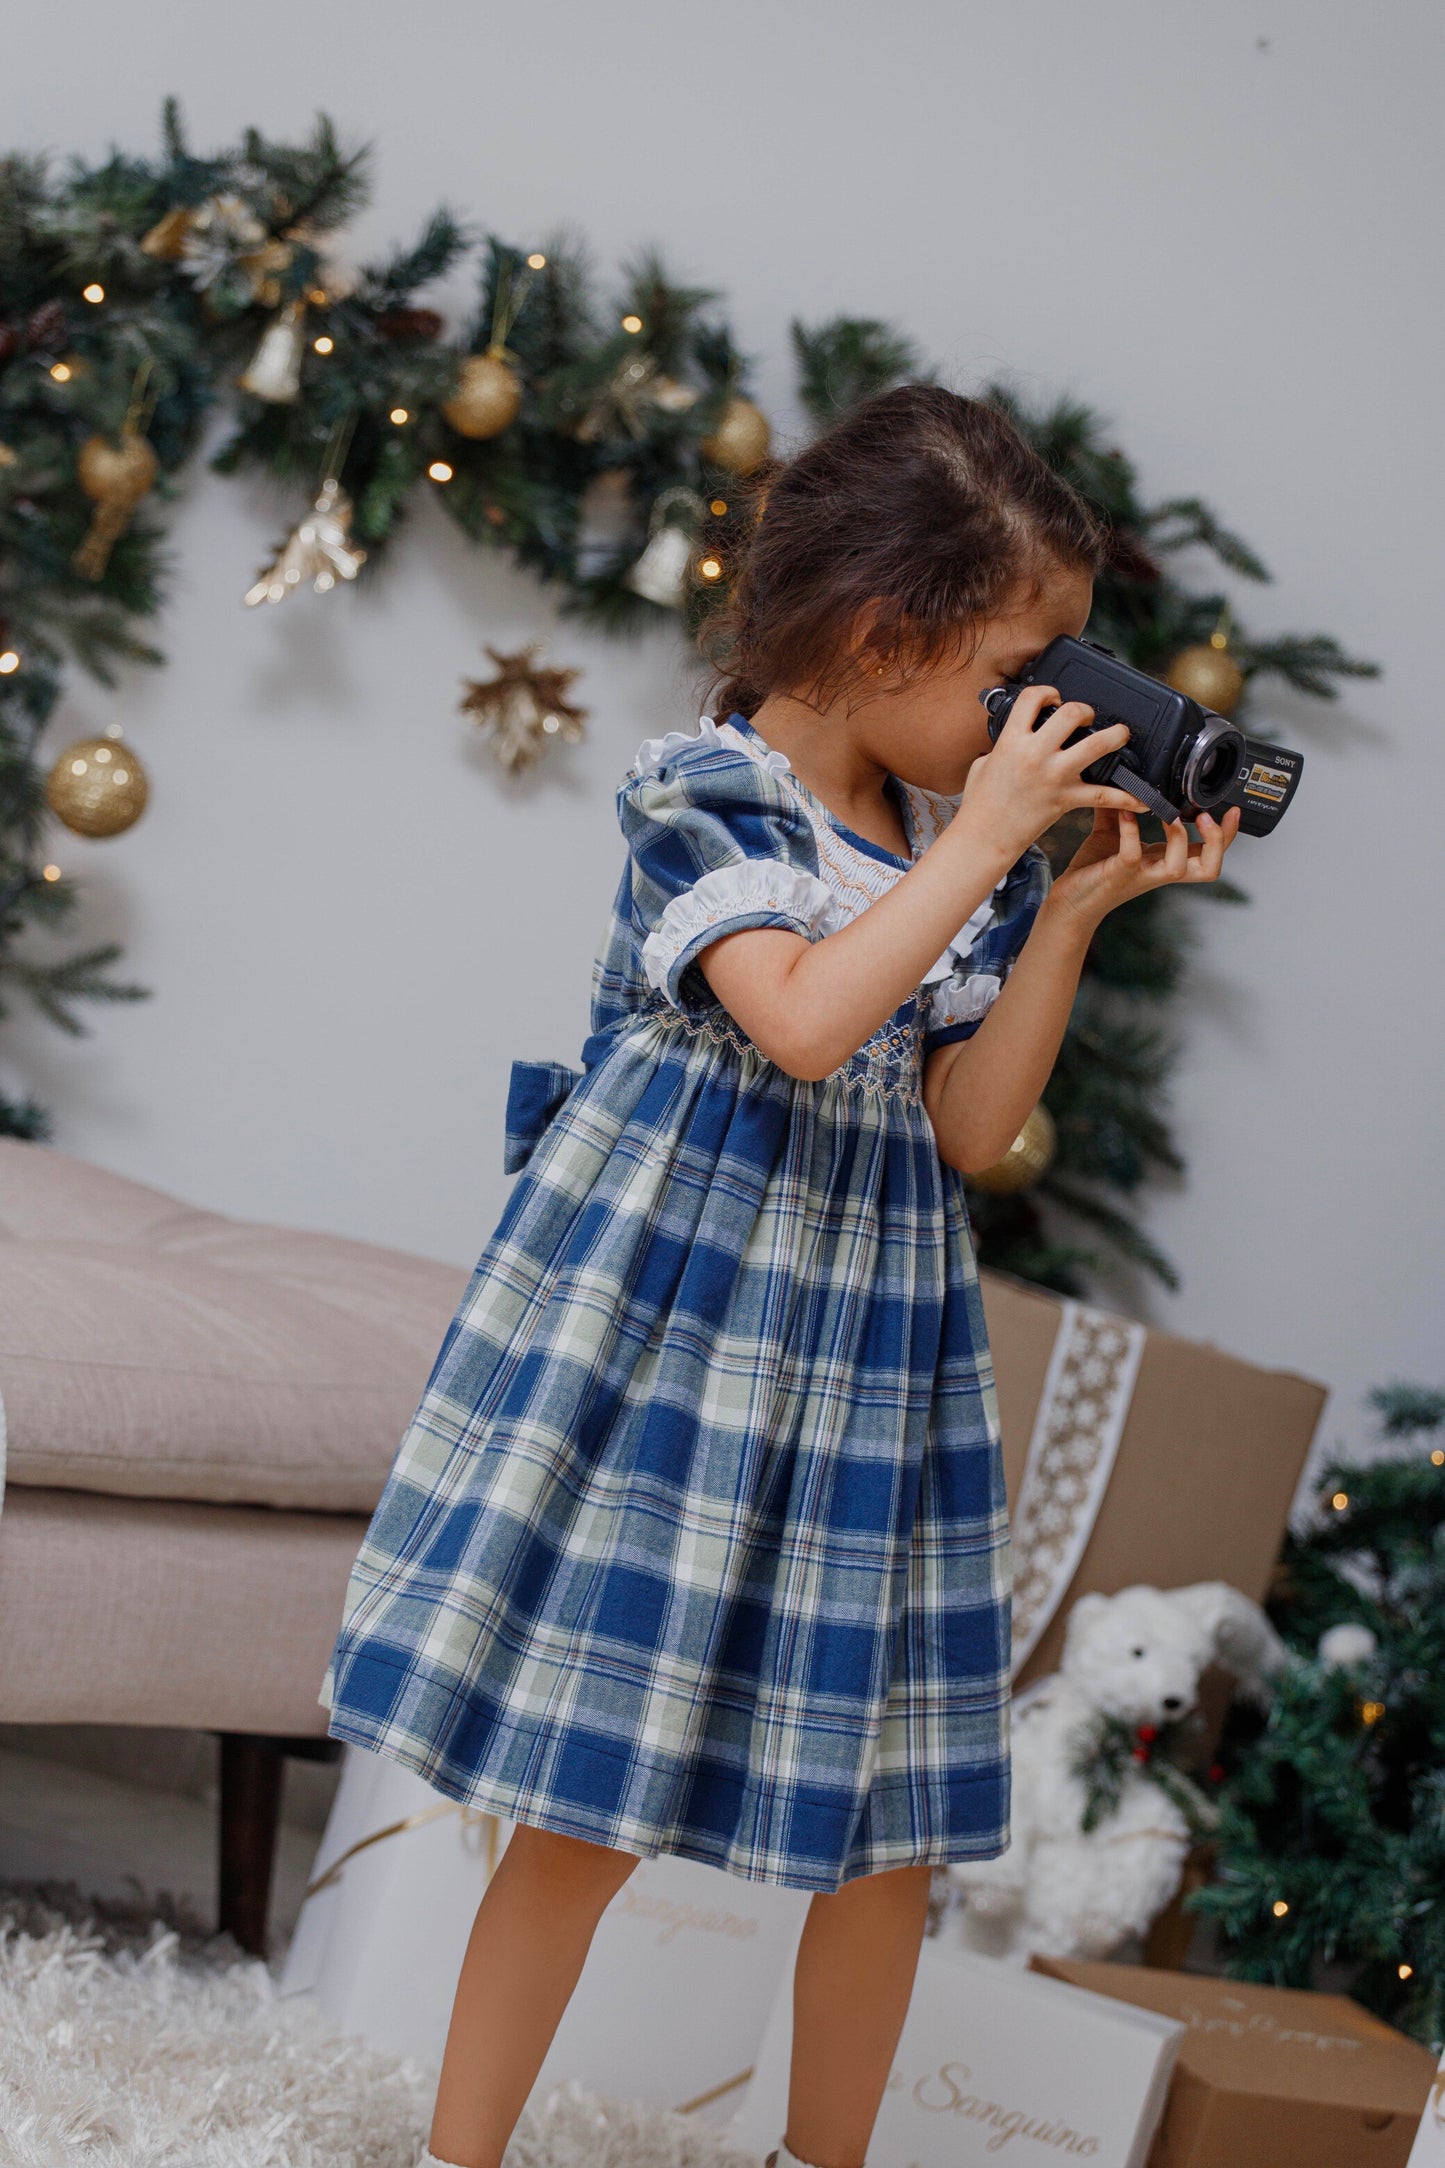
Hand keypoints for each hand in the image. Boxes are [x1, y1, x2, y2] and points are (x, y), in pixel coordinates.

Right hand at [955, 685, 1150, 868]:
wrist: (985, 836)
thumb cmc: (981, 802)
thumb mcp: (984, 762)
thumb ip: (1004, 744)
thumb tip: (1016, 734)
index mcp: (1012, 740)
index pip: (1033, 698)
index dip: (1047, 691)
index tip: (1053, 698)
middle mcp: (1036, 754)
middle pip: (1072, 713)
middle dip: (1085, 710)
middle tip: (1087, 718)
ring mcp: (1054, 776)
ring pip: (1097, 745)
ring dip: (1116, 735)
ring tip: (1121, 735)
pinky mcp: (1066, 799)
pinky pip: (1103, 795)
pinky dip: (1127, 797)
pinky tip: (1142, 800)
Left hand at [1047, 803, 1241, 929]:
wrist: (1070, 899)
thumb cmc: (1095, 868)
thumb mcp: (1114, 830)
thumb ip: (1123, 804)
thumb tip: (1125, 771)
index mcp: (1167, 860)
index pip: (1209, 852)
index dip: (1227, 834)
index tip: (1233, 809)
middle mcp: (1160, 870)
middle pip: (1209, 868)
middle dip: (1217, 842)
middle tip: (1208, 817)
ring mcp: (1142, 874)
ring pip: (1179, 868)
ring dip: (1179, 837)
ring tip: (1171, 814)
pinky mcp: (1119, 874)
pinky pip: (1133, 854)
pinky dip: (1132, 831)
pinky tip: (1126, 813)